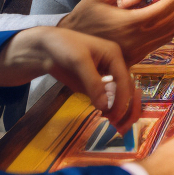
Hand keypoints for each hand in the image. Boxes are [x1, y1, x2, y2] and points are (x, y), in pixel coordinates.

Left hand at [0, 26, 140, 130]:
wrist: (46, 48)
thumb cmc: (64, 47)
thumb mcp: (79, 61)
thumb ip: (93, 83)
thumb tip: (105, 107)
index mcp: (114, 56)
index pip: (124, 80)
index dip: (122, 99)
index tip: (116, 117)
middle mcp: (114, 66)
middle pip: (127, 89)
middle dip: (127, 108)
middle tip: (122, 126)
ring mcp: (105, 76)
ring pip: (120, 96)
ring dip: (121, 111)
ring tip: (118, 127)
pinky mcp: (95, 85)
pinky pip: (106, 98)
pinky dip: (109, 109)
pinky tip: (107, 119)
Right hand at [59, 0, 173, 63]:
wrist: (72, 45)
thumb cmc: (85, 16)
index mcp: (128, 23)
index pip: (161, 11)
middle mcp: (136, 40)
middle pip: (168, 24)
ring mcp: (136, 52)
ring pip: (166, 36)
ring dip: (172, 21)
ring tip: (168, 8)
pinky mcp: (134, 59)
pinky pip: (157, 44)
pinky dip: (163, 31)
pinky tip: (157, 21)